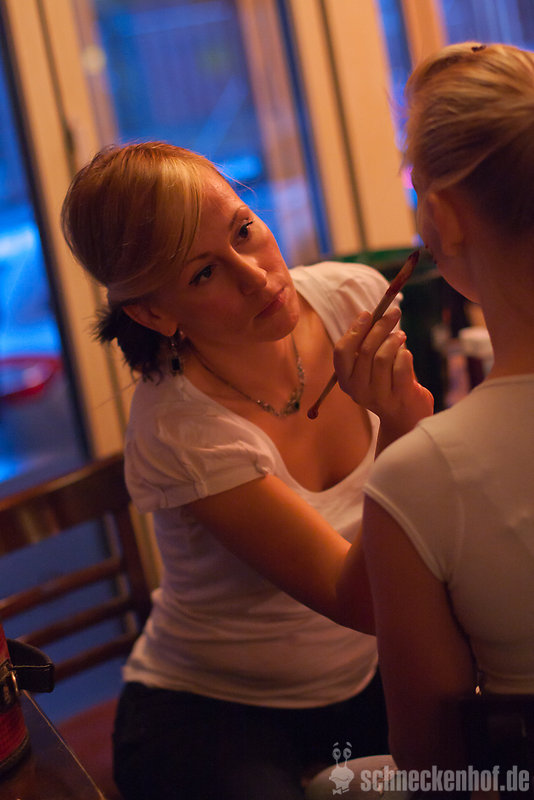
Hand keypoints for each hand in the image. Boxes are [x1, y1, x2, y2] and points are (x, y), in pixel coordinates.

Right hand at [333, 308, 433, 450]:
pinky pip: (401, 366)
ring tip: (401, 336)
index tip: (368, 314)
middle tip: (393, 313)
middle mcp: (358, 390)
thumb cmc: (386, 384)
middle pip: (365, 350)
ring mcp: (378, 396)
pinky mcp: (400, 397)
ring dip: (394, 340)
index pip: (342, 352)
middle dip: (380, 326)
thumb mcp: (368, 368)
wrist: (404, 417)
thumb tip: (370, 315)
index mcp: (346, 380)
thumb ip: (365, 345)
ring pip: (383, 357)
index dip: (355, 330)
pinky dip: (405, 354)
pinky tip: (406, 354)